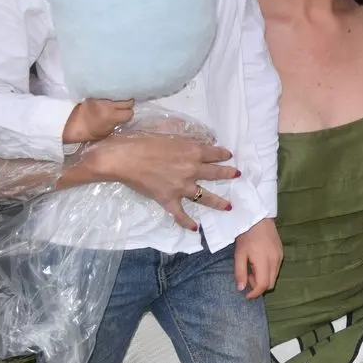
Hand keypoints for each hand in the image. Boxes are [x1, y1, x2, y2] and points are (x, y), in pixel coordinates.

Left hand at [63, 98, 133, 142]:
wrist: (71, 123)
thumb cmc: (89, 132)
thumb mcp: (106, 132)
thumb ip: (118, 124)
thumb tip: (125, 118)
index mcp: (111, 116)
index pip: (129, 113)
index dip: (127, 115)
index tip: (123, 116)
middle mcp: (109, 104)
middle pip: (129, 101)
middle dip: (127, 105)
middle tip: (122, 108)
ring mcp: (104, 97)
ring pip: (121, 94)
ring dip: (121, 98)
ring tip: (118, 102)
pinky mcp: (98, 92)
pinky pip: (111, 91)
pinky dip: (113, 94)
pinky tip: (112, 98)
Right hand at [69, 133, 239, 229]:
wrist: (125, 158)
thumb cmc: (144, 141)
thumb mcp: (170, 133)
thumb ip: (186, 139)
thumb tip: (198, 140)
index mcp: (193, 151)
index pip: (214, 153)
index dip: (223, 154)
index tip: (228, 155)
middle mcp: (192, 170)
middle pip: (216, 173)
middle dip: (228, 174)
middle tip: (237, 175)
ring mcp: (181, 187)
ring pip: (205, 196)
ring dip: (218, 202)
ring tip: (228, 206)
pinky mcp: (168, 200)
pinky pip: (180, 214)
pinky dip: (187, 222)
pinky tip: (195, 228)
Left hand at [234, 218, 282, 298]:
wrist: (258, 218)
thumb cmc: (246, 236)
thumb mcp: (239, 254)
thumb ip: (240, 272)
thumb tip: (241, 289)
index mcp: (264, 261)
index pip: (263, 285)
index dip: (255, 293)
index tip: (246, 295)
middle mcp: (275, 261)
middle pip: (271, 283)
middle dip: (259, 286)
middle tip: (247, 277)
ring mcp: (280, 256)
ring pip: (274, 276)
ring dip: (263, 279)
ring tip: (252, 269)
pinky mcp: (281, 252)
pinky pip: (276, 268)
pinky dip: (268, 271)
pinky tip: (259, 263)